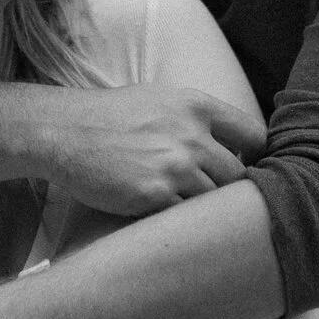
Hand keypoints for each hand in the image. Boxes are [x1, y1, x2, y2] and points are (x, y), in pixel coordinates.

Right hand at [44, 84, 266, 215]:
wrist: (62, 132)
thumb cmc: (109, 116)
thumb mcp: (159, 100)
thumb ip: (196, 118)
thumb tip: (232, 143)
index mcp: (196, 105)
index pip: (256, 135)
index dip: (255, 157)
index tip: (244, 169)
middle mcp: (191, 134)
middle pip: (239, 175)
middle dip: (227, 188)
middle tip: (210, 196)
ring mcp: (174, 166)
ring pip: (214, 200)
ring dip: (202, 207)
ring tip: (184, 206)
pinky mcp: (154, 195)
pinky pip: (185, 216)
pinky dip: (178, 219)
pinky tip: (163, 213)